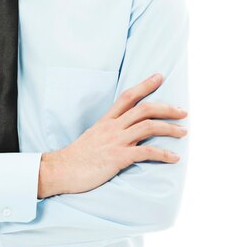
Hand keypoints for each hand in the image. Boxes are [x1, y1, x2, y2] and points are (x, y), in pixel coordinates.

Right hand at [38, 73, 187, 197]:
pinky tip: (174, 157)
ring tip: (183, 132)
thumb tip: (125, 131)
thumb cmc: (78, 156)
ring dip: (170, 128)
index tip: (159, 77)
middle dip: (167, 108)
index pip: (128, 96)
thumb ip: (110, 131)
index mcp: (106, 120)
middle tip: (183, 111)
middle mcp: (112, 127)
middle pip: (144, 109)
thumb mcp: (94, 136)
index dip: (145, 85)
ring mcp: (115, 141)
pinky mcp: (118, 157)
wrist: (62, 169)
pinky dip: (163, 154)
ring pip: (148, 127)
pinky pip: (146, 152)